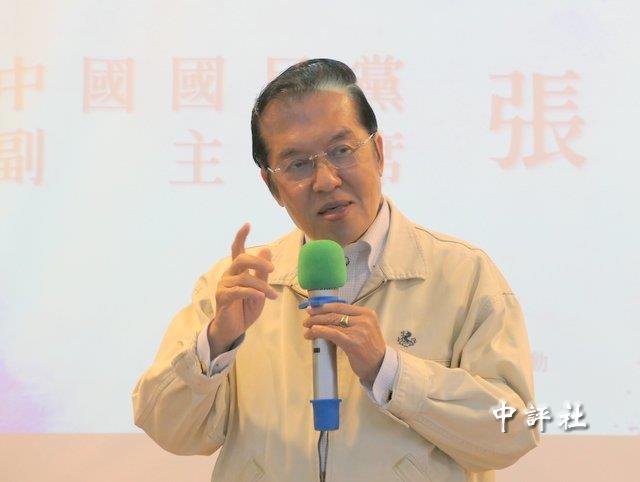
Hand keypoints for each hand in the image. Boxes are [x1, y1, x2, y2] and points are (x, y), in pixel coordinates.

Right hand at [208, 223, 276, 356]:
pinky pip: (239, 290)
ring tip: (273, 296)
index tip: (248, 224)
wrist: (234, 328)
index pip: (237, 249)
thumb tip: (267, 249)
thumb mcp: (260, 289)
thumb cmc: (246, 307)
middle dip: (258, 262)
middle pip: (241, 259)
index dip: (241, 236)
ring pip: (245, 278)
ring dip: (262, 287)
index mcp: (237, 271)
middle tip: (272, 270)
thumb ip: (262, 272)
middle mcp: (228, 275)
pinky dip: (252, 293)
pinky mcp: (222, 297)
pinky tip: (261, 297)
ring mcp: (223, 286)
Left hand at [303, 303, 385, 386]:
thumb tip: (328, 317)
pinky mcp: (352, 342)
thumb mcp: (365, 328)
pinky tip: (312, 332)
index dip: (324, 306)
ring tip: (307, 328)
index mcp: (366, 313)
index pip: (341, 306)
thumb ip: (351, 321)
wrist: (379, 366)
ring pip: (331, 322)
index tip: (313, 308)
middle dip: (317, 316)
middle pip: (334, 313)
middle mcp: (363, 319)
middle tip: (307, 319)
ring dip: (315, 324)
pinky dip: (320, 331)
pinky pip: (332, 333)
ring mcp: (358, 330)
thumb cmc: (369, 348)